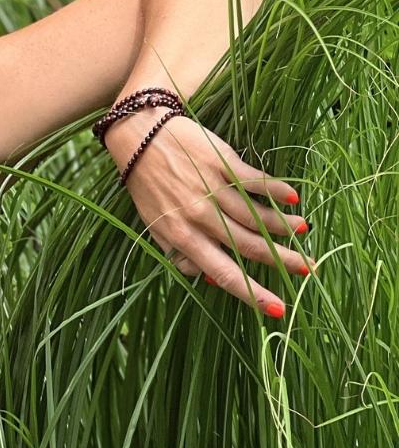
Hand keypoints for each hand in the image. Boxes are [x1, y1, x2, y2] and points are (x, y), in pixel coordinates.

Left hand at [107, 107, 314, 316]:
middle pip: (249, 245)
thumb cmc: (148, 186)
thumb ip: (179, 254)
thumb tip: (208, 279)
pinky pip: (255, 182)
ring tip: (303, 231)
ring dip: (284, 226)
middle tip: (309, 270)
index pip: (223, 272)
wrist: (139, 138)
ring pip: (257, 215)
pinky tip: (293, 198)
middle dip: (282, 260)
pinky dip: (276, 190)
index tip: (277, 309)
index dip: (251, 293)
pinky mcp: (222, 163)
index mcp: (181, 237)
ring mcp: (212, 189)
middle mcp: (199, 216)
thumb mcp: (154, 227)